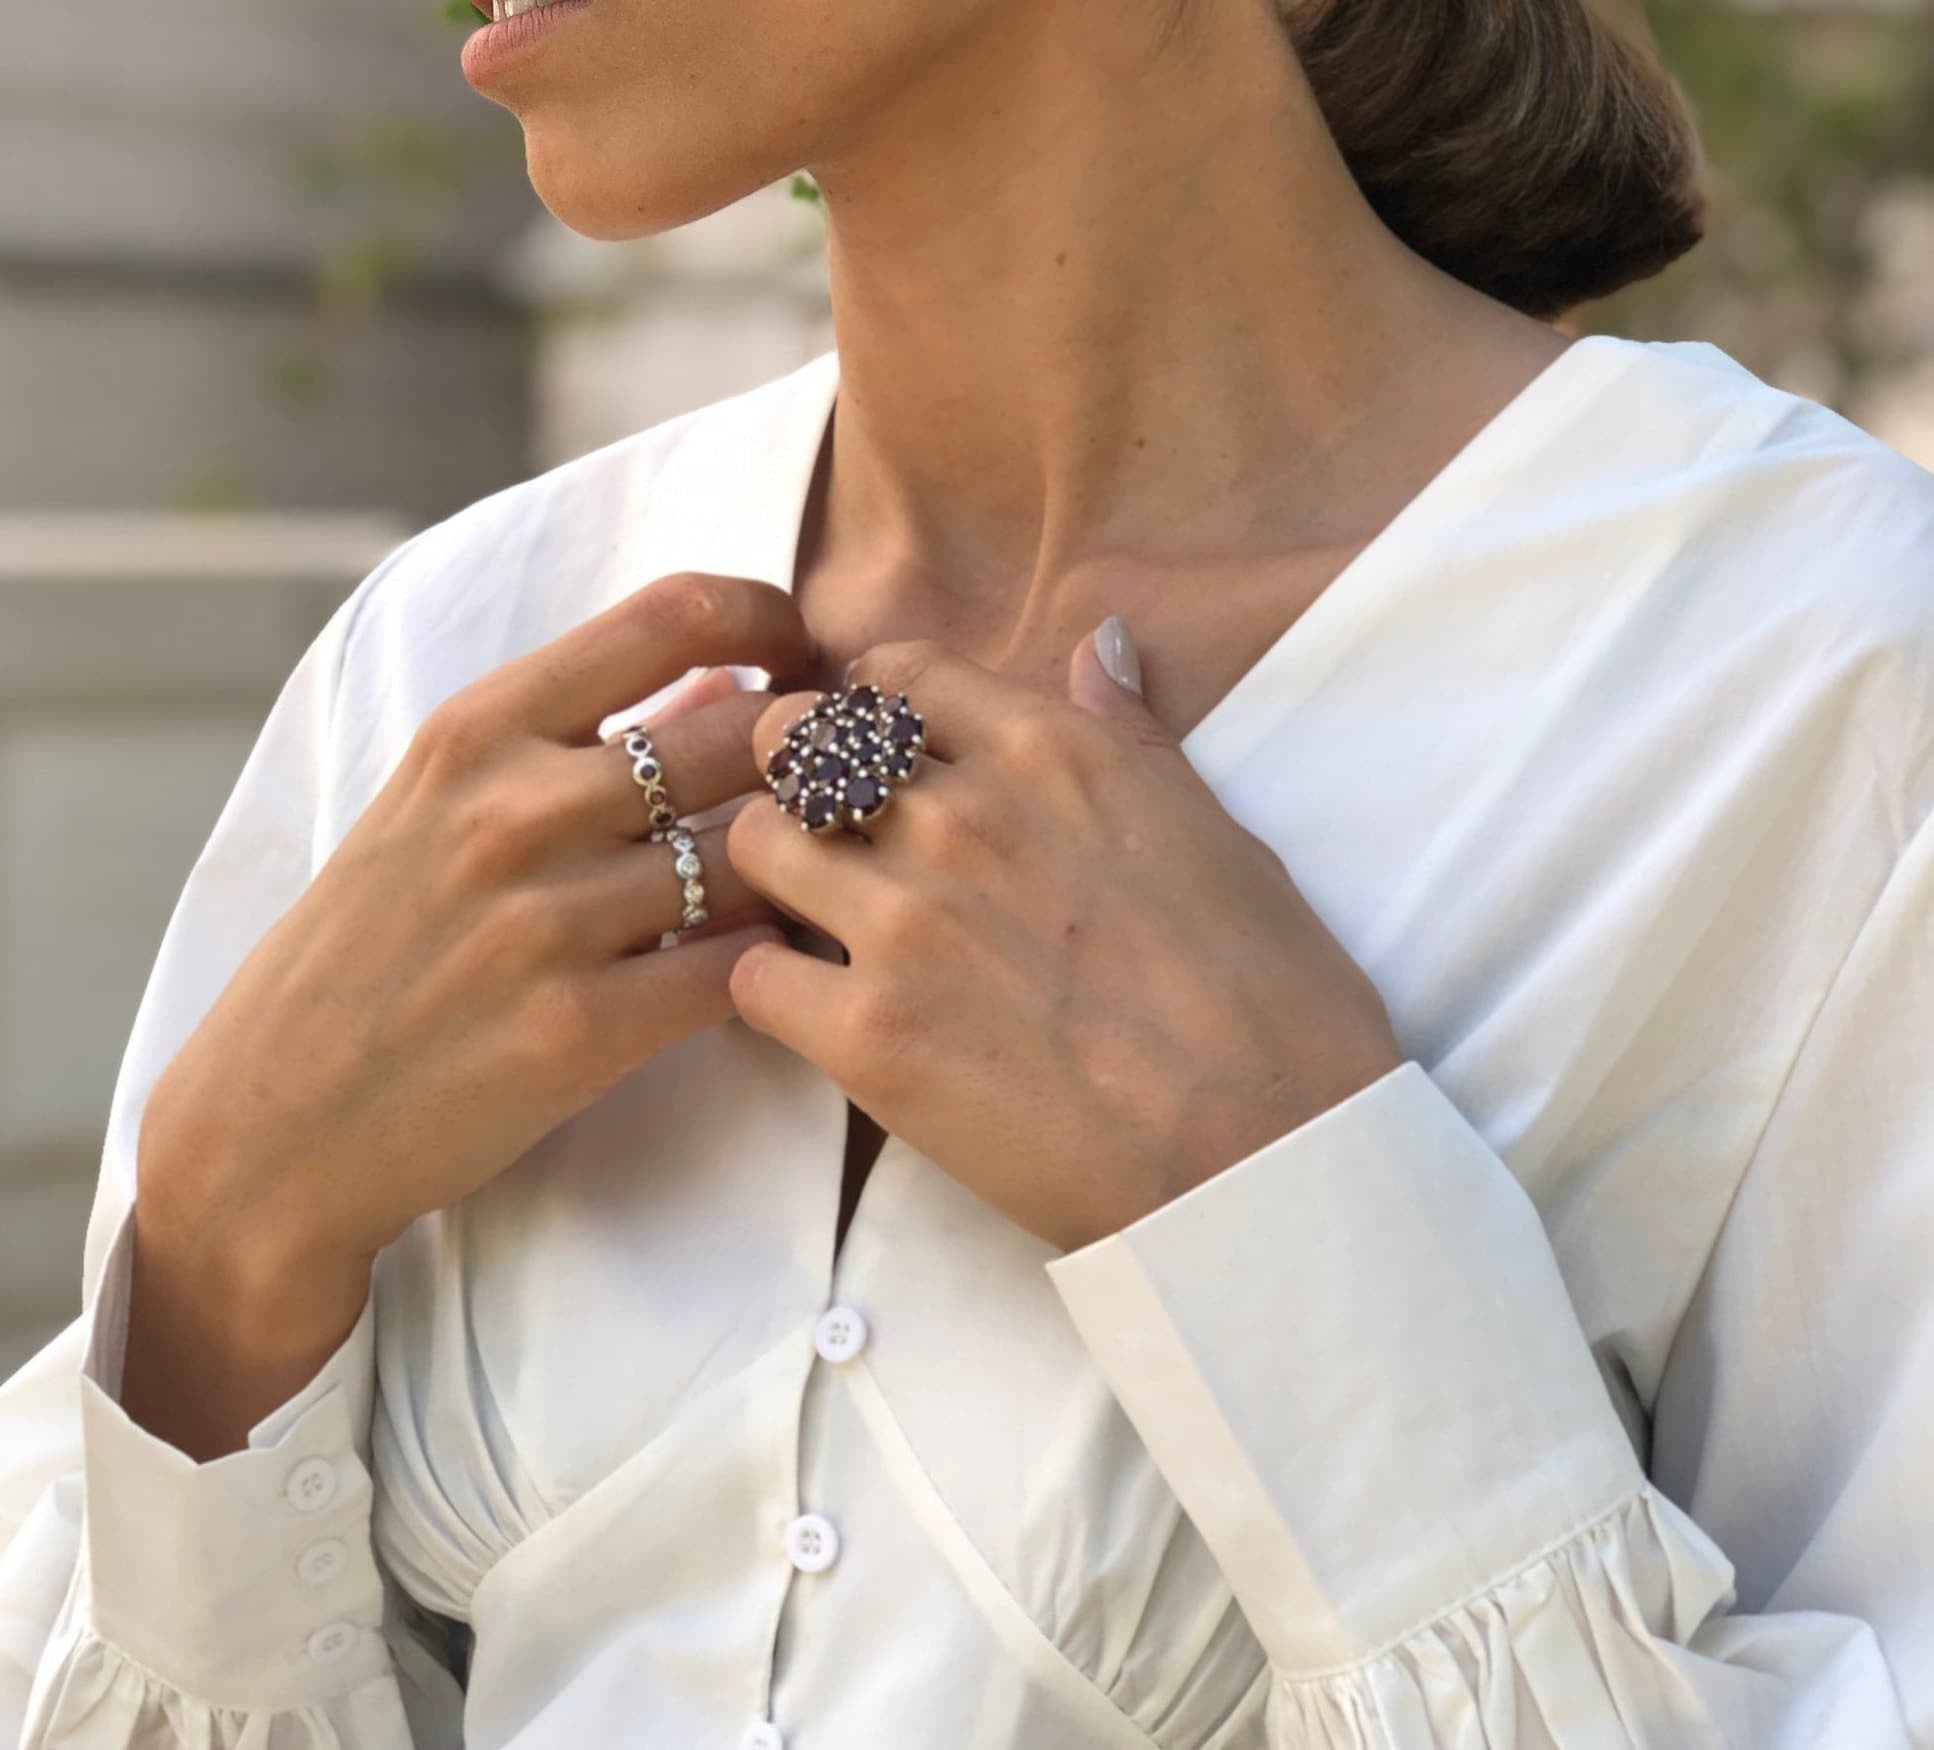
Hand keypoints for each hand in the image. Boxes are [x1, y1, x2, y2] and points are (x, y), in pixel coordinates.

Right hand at [139, 571, 812, 1300]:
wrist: (276, 1118)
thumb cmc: (372, 947)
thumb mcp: (438, 804)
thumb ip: (576, 734)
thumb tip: (719, 679)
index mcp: (480, 728)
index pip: (674, 613)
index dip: (774, 620)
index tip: (805, 663)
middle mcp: (514, 808)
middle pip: (747, 733)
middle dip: (820, 753)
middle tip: (851, 783)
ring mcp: (546, 921)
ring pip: (764, 855)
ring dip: (815, 866)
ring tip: (837, 879)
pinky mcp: (578, 1031)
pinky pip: (740, 969)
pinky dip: (782, 963)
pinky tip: (787, 968)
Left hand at [724, 622, 1405, 1252]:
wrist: (1268, 1154)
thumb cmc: (1270, 998)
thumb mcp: (1219, 830)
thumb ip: (1131, 734)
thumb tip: (1100, 643)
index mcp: (1048, 753)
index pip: (891, 675)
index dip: (866, 711)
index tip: (872, 755)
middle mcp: (962, 816)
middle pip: (793, 743)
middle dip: (792, 775)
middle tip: (823, 832)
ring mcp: (906, 923)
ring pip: (752, 844)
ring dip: (770, 874)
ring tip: (813, 919)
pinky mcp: (870, 1036)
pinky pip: (752, 974)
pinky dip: (769, 987)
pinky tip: (818, 1010)